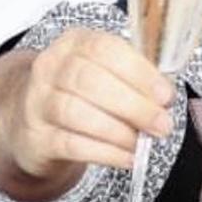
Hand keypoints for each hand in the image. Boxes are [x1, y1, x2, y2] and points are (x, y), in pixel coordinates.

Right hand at [8, 27, 175, 176]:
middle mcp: (51, 67)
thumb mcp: (108, 75)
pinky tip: (127, 157)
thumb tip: (165, 101)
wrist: (36, 122)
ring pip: (76, 113)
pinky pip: (71, 145)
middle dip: (134, 106)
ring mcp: (38, 102)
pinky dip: (106, 153)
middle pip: (89, 81)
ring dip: (118, 132)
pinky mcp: (37, 137)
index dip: (139, 73)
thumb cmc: (84, 95)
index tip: (165, 96)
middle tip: (161, 125)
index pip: (105, 49)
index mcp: (75, 43)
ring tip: (141, 143)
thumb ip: (137, 82)